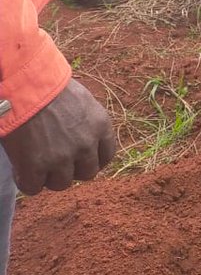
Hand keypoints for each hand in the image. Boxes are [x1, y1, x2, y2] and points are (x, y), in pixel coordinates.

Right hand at [0, 79, 115, 194]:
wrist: (24, 87)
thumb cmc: (49, 88)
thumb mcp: (82, 101)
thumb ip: (87, 123)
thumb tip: (81, 136)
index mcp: (101, 126)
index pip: (106, 156)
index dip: (92, 160)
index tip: (79, 160)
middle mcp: (86, 144)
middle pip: (87, 174)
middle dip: (72, 170)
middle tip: (55, 161)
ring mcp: (62, 158)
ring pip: (61, 184)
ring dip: (48, 177)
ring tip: (36, 162)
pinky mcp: (36, 166)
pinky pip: (33, 187)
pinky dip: (26, 181)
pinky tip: (21, 168)